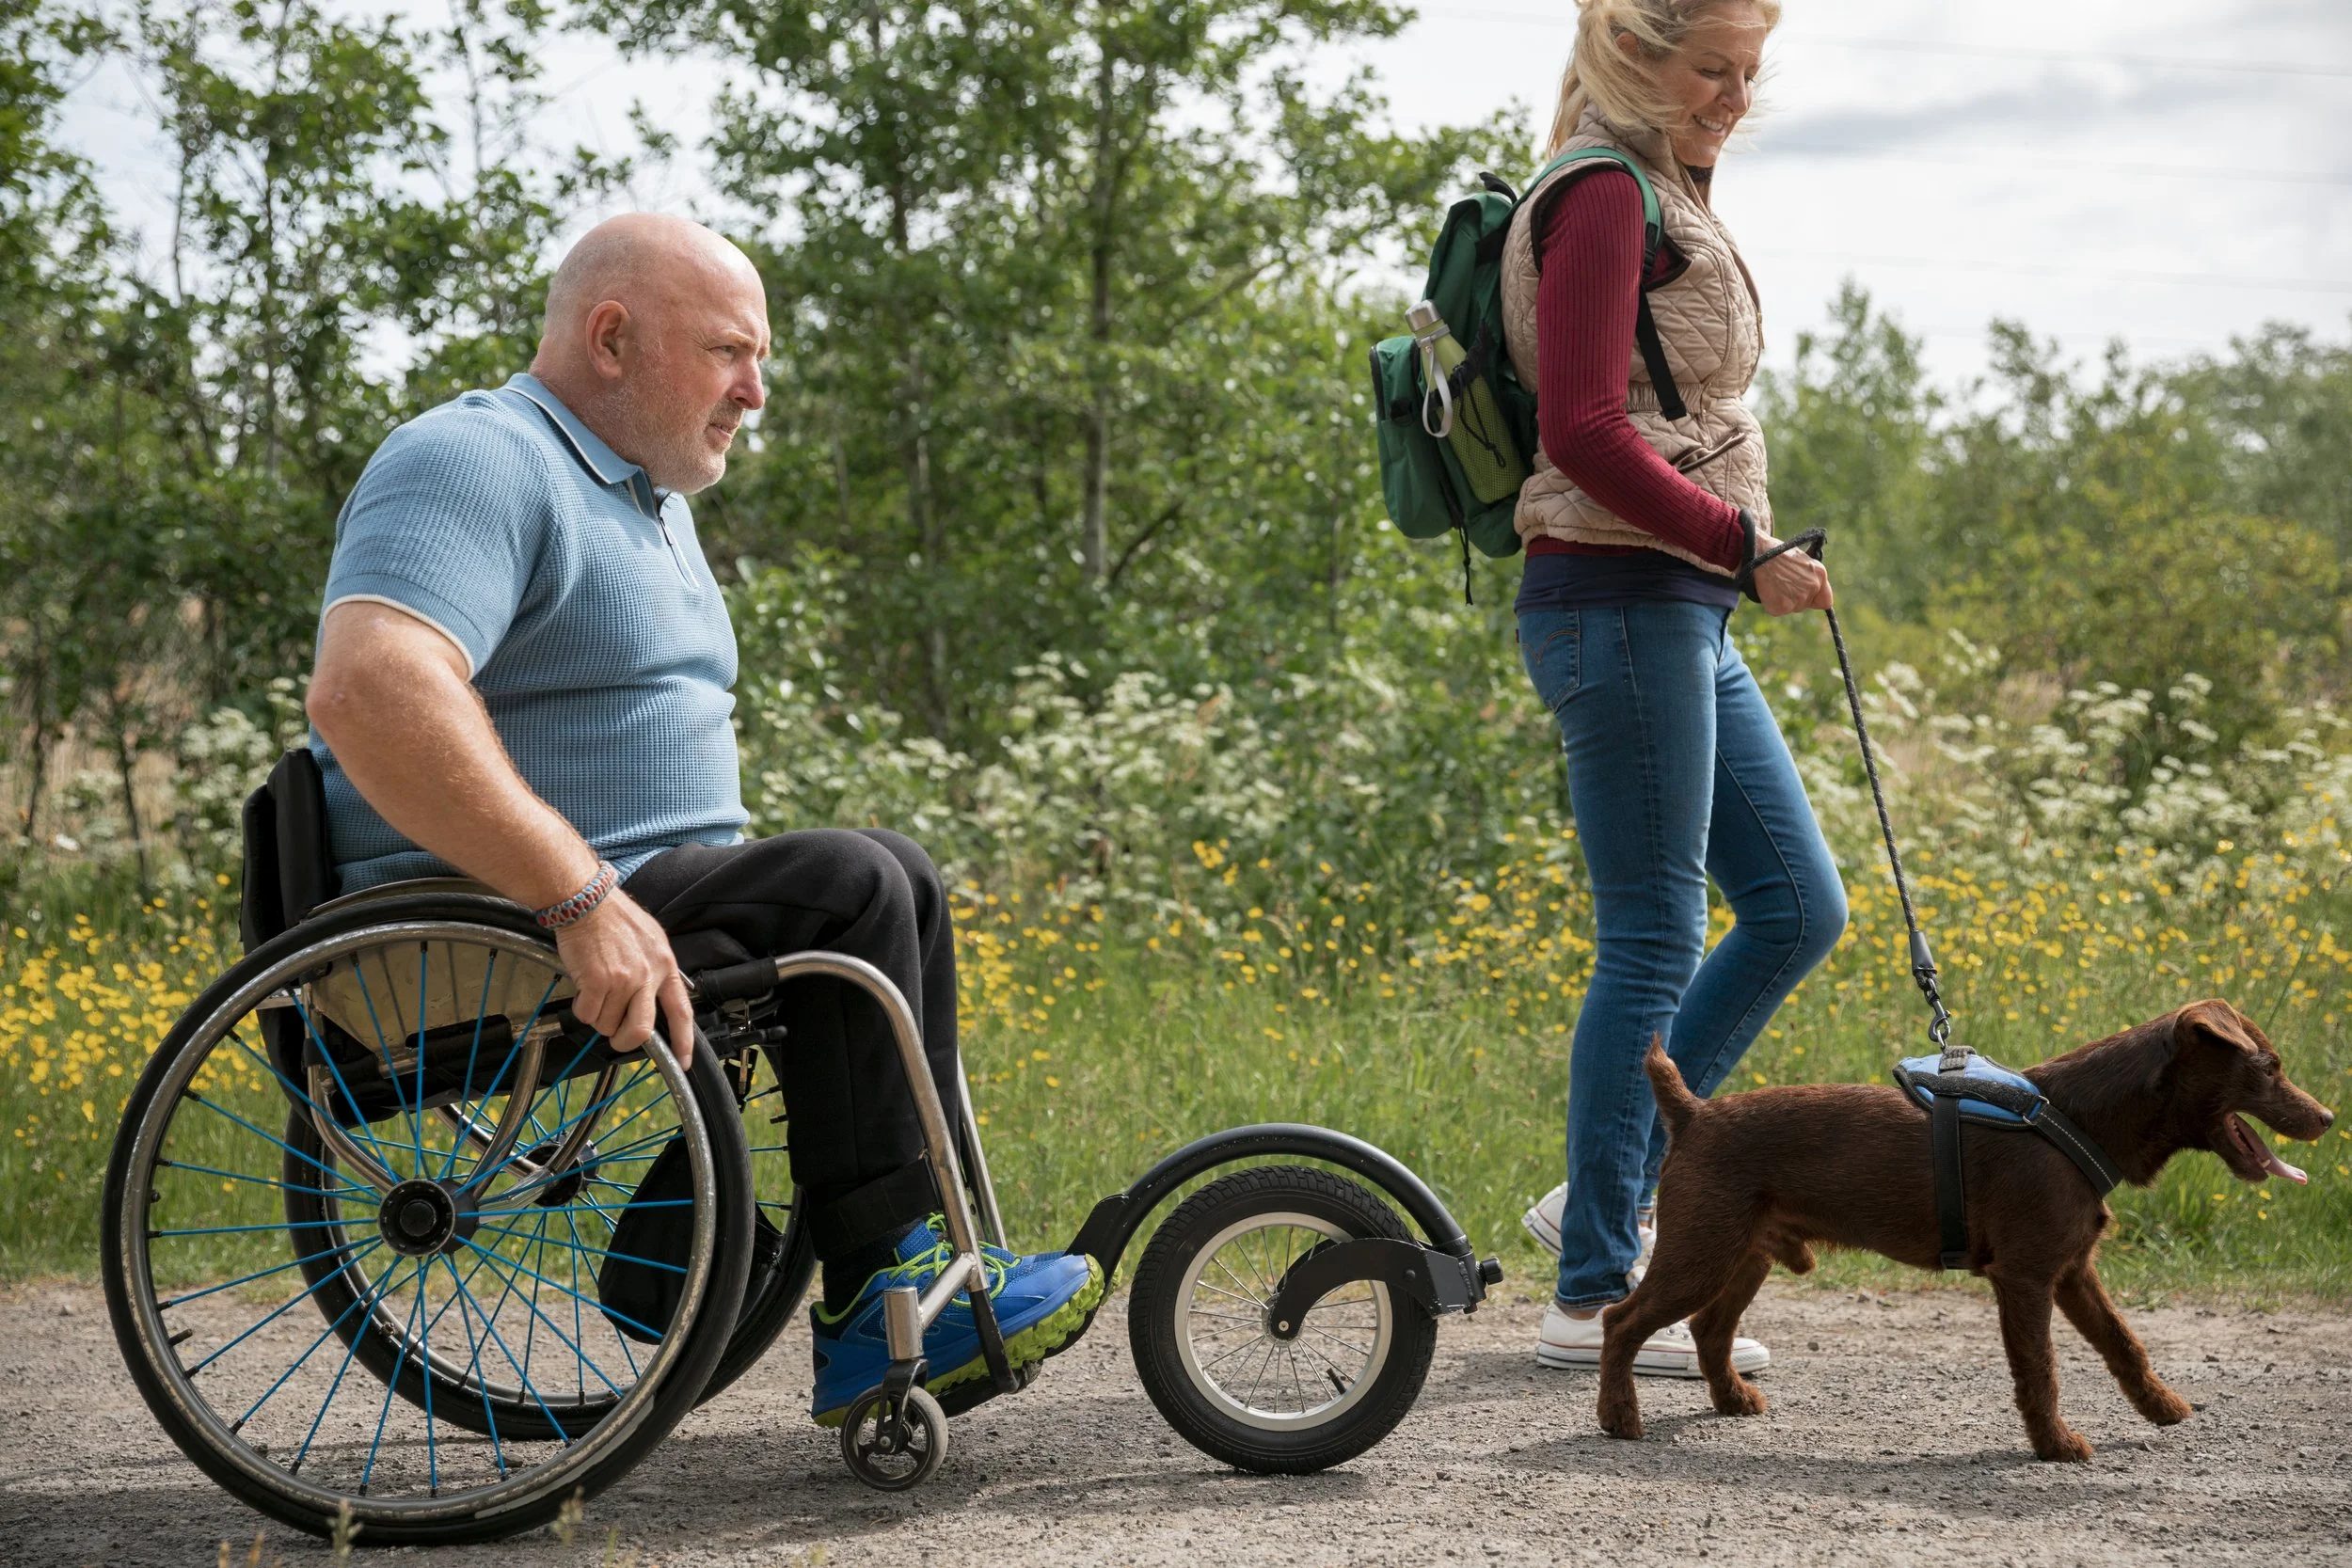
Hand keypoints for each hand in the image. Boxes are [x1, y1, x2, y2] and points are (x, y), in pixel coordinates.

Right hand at [554, 890, 696, 1065]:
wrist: (587, 900)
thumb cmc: (614, 918)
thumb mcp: (651, 940)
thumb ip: (656, 970)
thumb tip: (654, 999)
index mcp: (665, 965)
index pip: (681, 1011)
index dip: (684, 1040)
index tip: (683, 1061)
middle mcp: (648, 975)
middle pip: (642, 1030)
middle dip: (627, 1041)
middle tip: (617, 1036)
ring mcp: (623, 979)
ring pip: (608, 1024)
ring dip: (598, 1016)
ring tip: (595, 991)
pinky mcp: (597, 981)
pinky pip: (588, 1014)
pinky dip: (582, 1008)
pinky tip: (583, 987)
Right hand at [1752, 534, 1833, 616]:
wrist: (1758, 552)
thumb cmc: (1777, 553)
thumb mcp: (1803, 561)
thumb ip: (1811, 577)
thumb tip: (1813, 592)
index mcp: (1820, 574)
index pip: (1825, 602)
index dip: (1814, 600)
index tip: (1806, 597)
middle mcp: (1812, 587)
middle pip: (1805, 605)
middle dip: (1795, 598)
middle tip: (1782, 584)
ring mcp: (1798, 598)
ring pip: (1792, 608)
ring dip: (1783, 601)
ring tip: (1774, 584)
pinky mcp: (1782, 606)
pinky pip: (1777, 611)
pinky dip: (1771, 603)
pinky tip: (1767, 590)